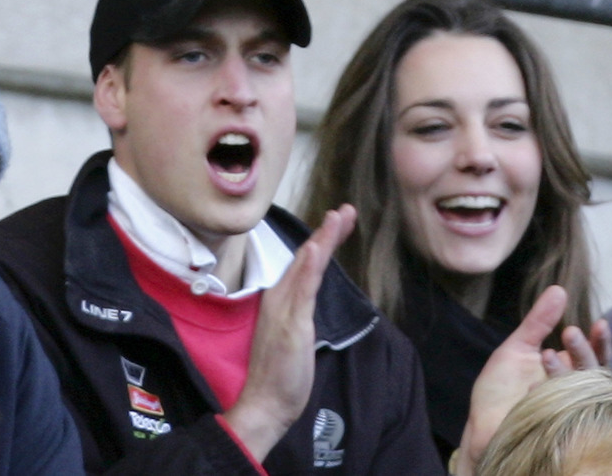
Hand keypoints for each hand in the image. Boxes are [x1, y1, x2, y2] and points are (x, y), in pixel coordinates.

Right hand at [222, 204, 355, 462]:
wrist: (265, 403)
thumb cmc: (280, 374)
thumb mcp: (295, 337)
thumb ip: (301, 314)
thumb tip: (310, 302)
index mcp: (283, 300)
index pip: (306, 264)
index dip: (323, 241)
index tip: (341, 221)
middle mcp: (280, 298)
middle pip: (306, 257)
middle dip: (327, 232)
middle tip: (346, 209)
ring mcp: (284, 309)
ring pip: (305, 267)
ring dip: (321, 240)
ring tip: (336, 217)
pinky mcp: (291, 324)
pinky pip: (301, 290)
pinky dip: (308, 267)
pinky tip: (316, 248)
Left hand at [454, 285, 610, 475]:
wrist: (479, 423)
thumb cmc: (500, 386)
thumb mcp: (518, 347)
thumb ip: (539, 322)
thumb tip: (559, 289)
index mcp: (569, 370)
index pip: (595, 355)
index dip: (600, 341)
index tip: (600, 324)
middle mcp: (575, 392)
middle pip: (592, 370)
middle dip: (582, 350)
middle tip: (569, 333)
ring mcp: (567, 412)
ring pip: (581, 393)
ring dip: (565, 372)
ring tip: (545, 355)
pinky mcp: (555, 430)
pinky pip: (562, 417)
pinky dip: (547, 398)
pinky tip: (532, 388)